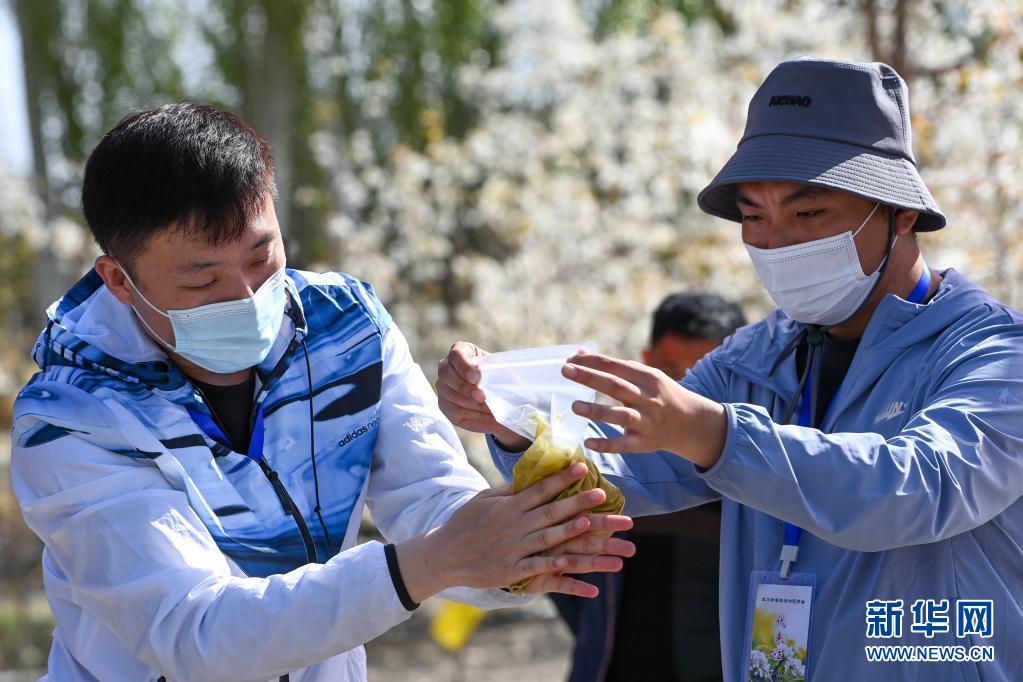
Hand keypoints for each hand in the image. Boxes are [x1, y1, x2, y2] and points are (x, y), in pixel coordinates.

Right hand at [395, 462, 634, 601]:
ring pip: (547, 538)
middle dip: (577, 502)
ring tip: (590, 523)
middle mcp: (513, 525)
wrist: (443, 554)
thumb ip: (508, 491)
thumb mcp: (483, 499)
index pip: (540, 489)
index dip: (562, 479)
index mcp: (509, 505)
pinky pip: (534, 567)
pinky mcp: (509, 570)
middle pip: (550, 512)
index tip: (582, 468)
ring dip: (569, 530)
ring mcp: (512, 548)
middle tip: (601, 494)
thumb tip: (530, 477)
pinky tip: (568, 562)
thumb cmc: (465, 523)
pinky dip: (551, 565)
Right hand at [436, 341, 531, 450]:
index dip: (463, 365)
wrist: (498, 398)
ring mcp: (443, 386)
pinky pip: (453, 411)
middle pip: (445, 374)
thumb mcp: (508, 376)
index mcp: (463, 351)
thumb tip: (529, 399)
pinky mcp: (444, 405)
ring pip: (449, 395)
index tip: (477, 377)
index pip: (456, 354)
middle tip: (482, 397)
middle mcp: (447, 367)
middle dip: (464, 387)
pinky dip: (471, 417)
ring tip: (491, 411)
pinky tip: (488, 419)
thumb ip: (510, 381)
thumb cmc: (502, 380)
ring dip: (471, 404)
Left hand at [562, 352, 726, 468]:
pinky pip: (623, 444)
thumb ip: (614, 367)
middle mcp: (648, 399)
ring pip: (620, 416)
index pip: (616, 366)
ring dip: (597, 411)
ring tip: (575, 406)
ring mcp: (647, 421)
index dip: (592, 362)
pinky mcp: (644, 442)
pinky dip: (606, 444)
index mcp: (648, 378)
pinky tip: (587, 443)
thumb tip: (580, 354)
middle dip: (590, 378)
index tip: (570, 360)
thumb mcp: (645, 376)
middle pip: (616, 387)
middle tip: (566, 371)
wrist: (691, 423)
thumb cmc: (659, 394)